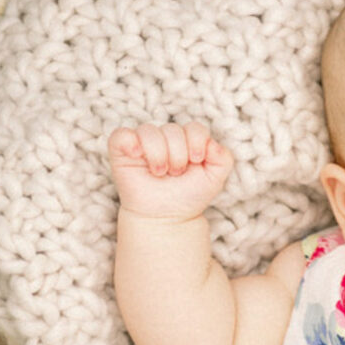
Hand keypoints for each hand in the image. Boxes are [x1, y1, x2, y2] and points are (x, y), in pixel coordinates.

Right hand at [108, 121, 233, 221]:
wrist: (166, 217)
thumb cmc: (188, 196)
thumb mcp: (215, 178)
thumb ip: (223, 157)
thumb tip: (210, 143)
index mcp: (186, 140)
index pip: (194, 127)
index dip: (197, 143)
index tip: (196, 162)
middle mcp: (164, 138)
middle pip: (172, 129)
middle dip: (178, 156)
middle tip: (174, 174)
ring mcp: (142, 143)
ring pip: (149, 131)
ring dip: (158, 155)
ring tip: (159, 173)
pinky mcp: (121, 150)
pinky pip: (122, 135)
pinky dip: (130, 143)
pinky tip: (137, 156)